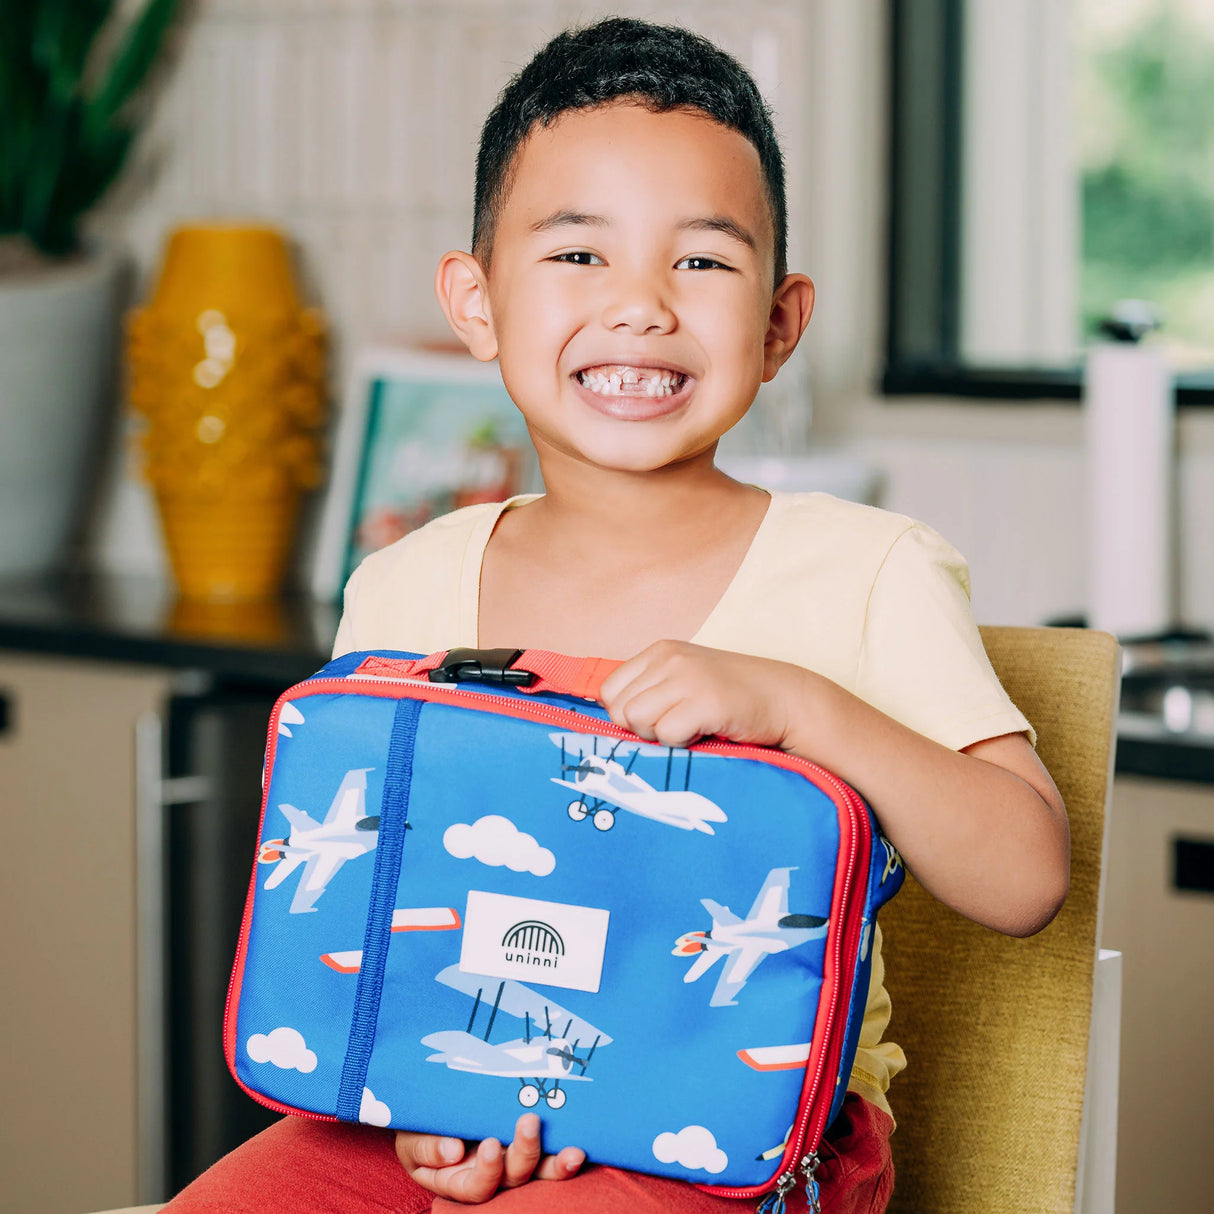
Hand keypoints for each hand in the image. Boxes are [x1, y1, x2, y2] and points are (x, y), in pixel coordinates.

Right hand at [395, 1113, 584, 1202]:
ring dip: (557, 1164)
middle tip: (528, 1122)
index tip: (489, 1144)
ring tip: (573, 1152)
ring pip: (538, 1172)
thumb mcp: (412, 1137)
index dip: (487, 1172)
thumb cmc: (419, 1126)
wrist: (431, 1107)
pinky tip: (582, 1145)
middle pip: (513, 1179)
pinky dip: (565, 1154)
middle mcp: (491, 1174)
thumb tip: (454, 1152)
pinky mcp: (531, 1142)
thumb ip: (427, 1147)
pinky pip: (551, 1154)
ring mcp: (513, 1160)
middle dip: (524, 1154)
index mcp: (459, 1179)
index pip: (477, 1188)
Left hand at [599, 640, 807, 749]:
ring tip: (691, 727)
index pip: (609, 691)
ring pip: (637, 721)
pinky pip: (666, 734)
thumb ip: (649, 692)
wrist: (785, 699)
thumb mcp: (683, 681)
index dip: (627, 714)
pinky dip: (682, 743)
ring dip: (660, 736)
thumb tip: (609, 724)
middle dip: (642, 729)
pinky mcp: (706, 701)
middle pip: (619, 709)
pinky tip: (705, 731)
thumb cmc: (731, 698)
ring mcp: (687, 678)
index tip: (657, 718)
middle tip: (677, 726)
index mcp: (659, 651)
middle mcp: (669, 658)